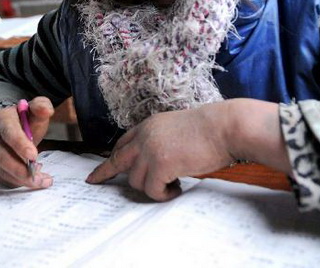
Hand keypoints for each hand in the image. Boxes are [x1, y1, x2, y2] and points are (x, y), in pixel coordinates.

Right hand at [0, 96, 54, 188]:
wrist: (12, 128)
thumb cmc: (26, 120)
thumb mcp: (35, 110)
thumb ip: (41, 107)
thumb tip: (45, 109)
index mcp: (2, 119)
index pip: (9, 132)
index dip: (20, 144)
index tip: (34, 155)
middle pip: (2, 157)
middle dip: (21, 170)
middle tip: (39, 178)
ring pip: (2, 171)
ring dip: (23, 179)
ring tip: (42, 180)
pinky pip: (3, 179)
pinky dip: (19, 183)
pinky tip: (33, 181)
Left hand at [86, 104, 235, 200]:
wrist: (225, 127)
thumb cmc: (211, 130)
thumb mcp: (178, 129)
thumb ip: (161, 142)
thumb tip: (155, 164)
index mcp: (149, 125)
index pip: (122, 143)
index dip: (112, 157)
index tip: (98, 167)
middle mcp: (145, 135)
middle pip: (118, 160)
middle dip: (104, 173)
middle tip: (94, 181)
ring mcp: (150, 150)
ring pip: (136, 180)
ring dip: (153, 187)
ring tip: (174, 183)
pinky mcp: (160, 164)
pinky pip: (152, 189)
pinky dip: (164, 194)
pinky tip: (178, 187)